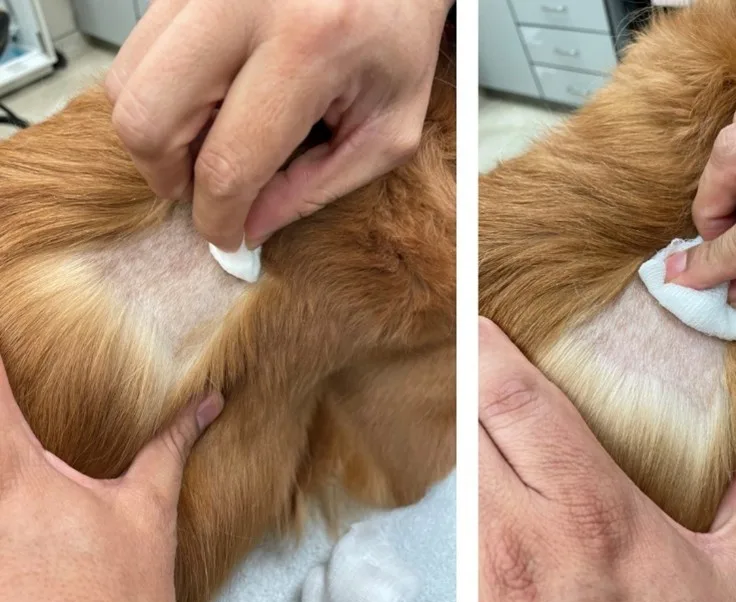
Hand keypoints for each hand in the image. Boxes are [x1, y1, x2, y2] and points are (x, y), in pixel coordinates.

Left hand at [0, 355, 222, 601]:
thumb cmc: (116, 594)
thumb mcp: (148, 513)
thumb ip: (168, 448)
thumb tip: (204, 406)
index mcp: (21, 475)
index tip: (3, 330)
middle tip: (10, 378)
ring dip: (1, 451)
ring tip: (28, 469)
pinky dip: (1, 488)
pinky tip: (19, 514)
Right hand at [106, 0, 452, 250]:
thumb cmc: (398, 37)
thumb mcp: (387, 129)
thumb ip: (317, 186)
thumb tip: (250, 227)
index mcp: (308, 46)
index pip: (228, 162)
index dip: (218, 217)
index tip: (225, 235)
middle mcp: (243, 4)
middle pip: (147, 119)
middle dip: (168, 177)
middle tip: (204, 191)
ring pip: (127, 81)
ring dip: (159, 133)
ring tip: (212, 141)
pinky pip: (140, 47)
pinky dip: (165, 89)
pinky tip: (212, 98)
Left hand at [478, 318, 735, 601]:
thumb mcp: (729, 579)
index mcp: (590, 509)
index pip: (515, 400)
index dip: (487, 348)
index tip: (478, 319)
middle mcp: (523, 533)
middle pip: (466, 423)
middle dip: (468, 383)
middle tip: (475, 354)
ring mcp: (486, 569)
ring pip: (452, 471)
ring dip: (463, 438)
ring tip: (483, 422)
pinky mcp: (469, 598)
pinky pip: (451, 525)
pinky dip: (462, 494)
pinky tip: (487, 491)